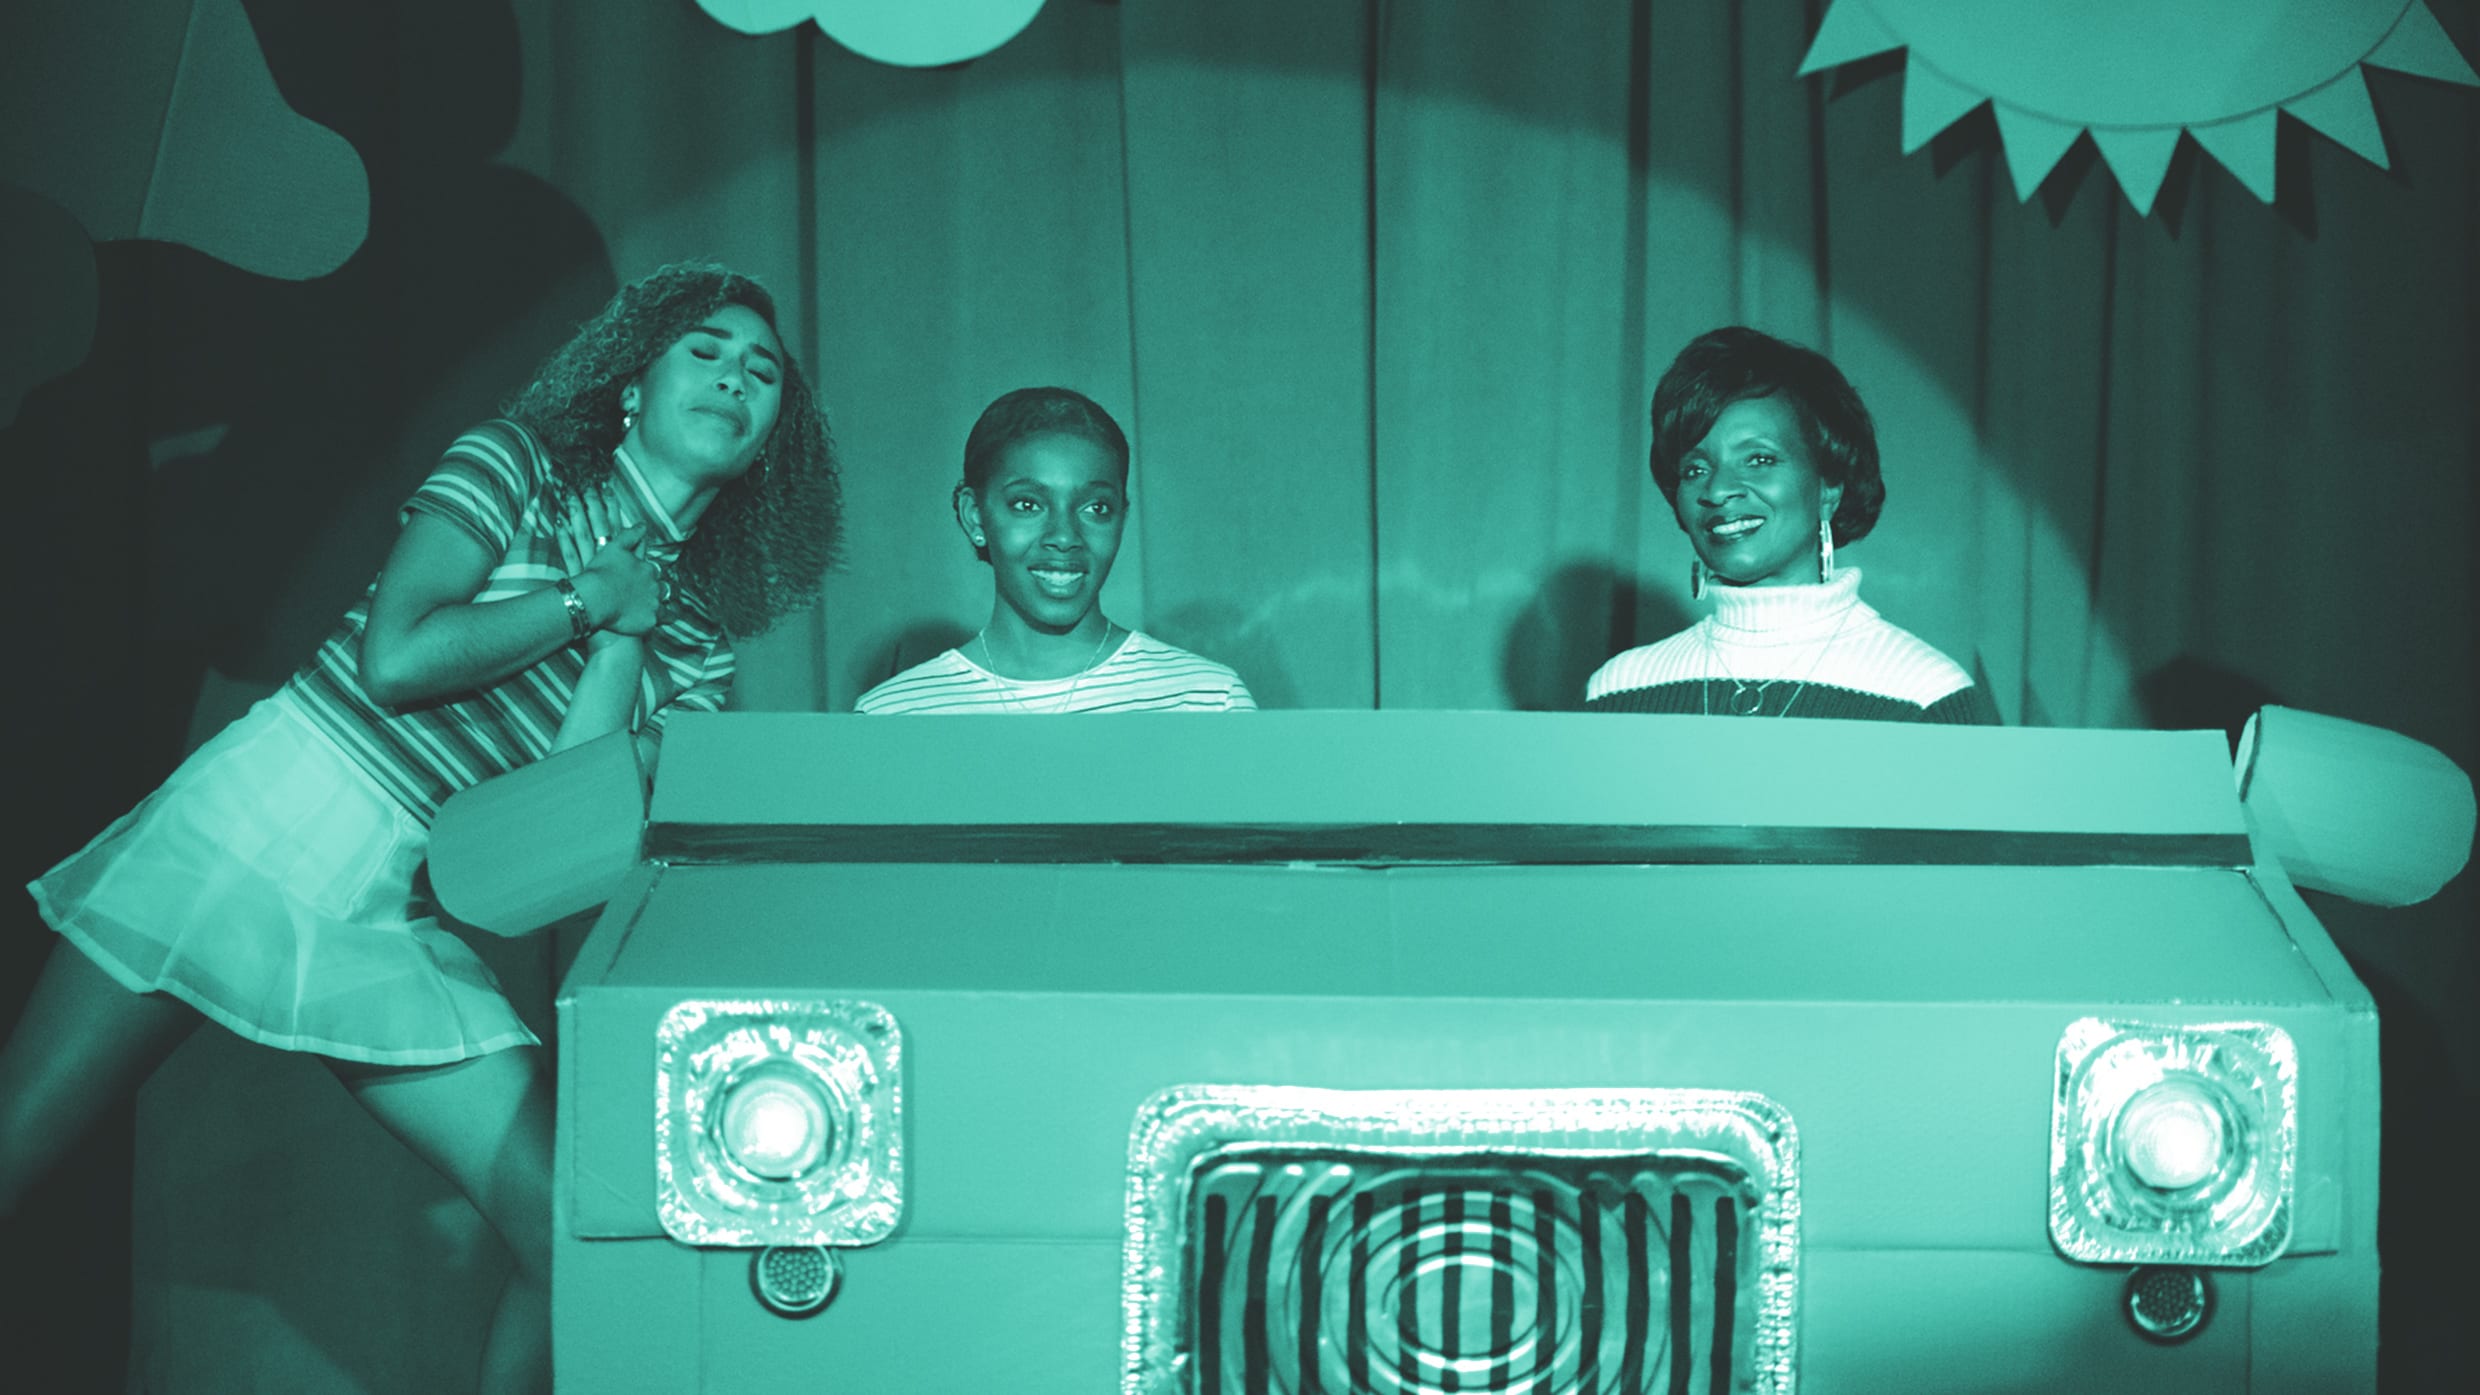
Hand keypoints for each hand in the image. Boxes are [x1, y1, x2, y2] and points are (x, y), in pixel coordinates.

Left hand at [555, 482, 661, 637]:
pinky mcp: (583, 579)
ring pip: (588, 534)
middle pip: (607, 529)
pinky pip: (572, 552)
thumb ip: (660, 607)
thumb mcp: (651, 615)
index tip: (612, 496)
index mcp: (632, 571)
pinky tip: (559, 521)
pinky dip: (565, 537)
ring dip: (580, 514)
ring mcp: (599, 570)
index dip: (622, 519)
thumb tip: (672, 608)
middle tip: (592, 484)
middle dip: (599, 506)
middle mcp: (616, 566)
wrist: (618, 642)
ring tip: (572, 494)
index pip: (629, 539)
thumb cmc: (632, 629)